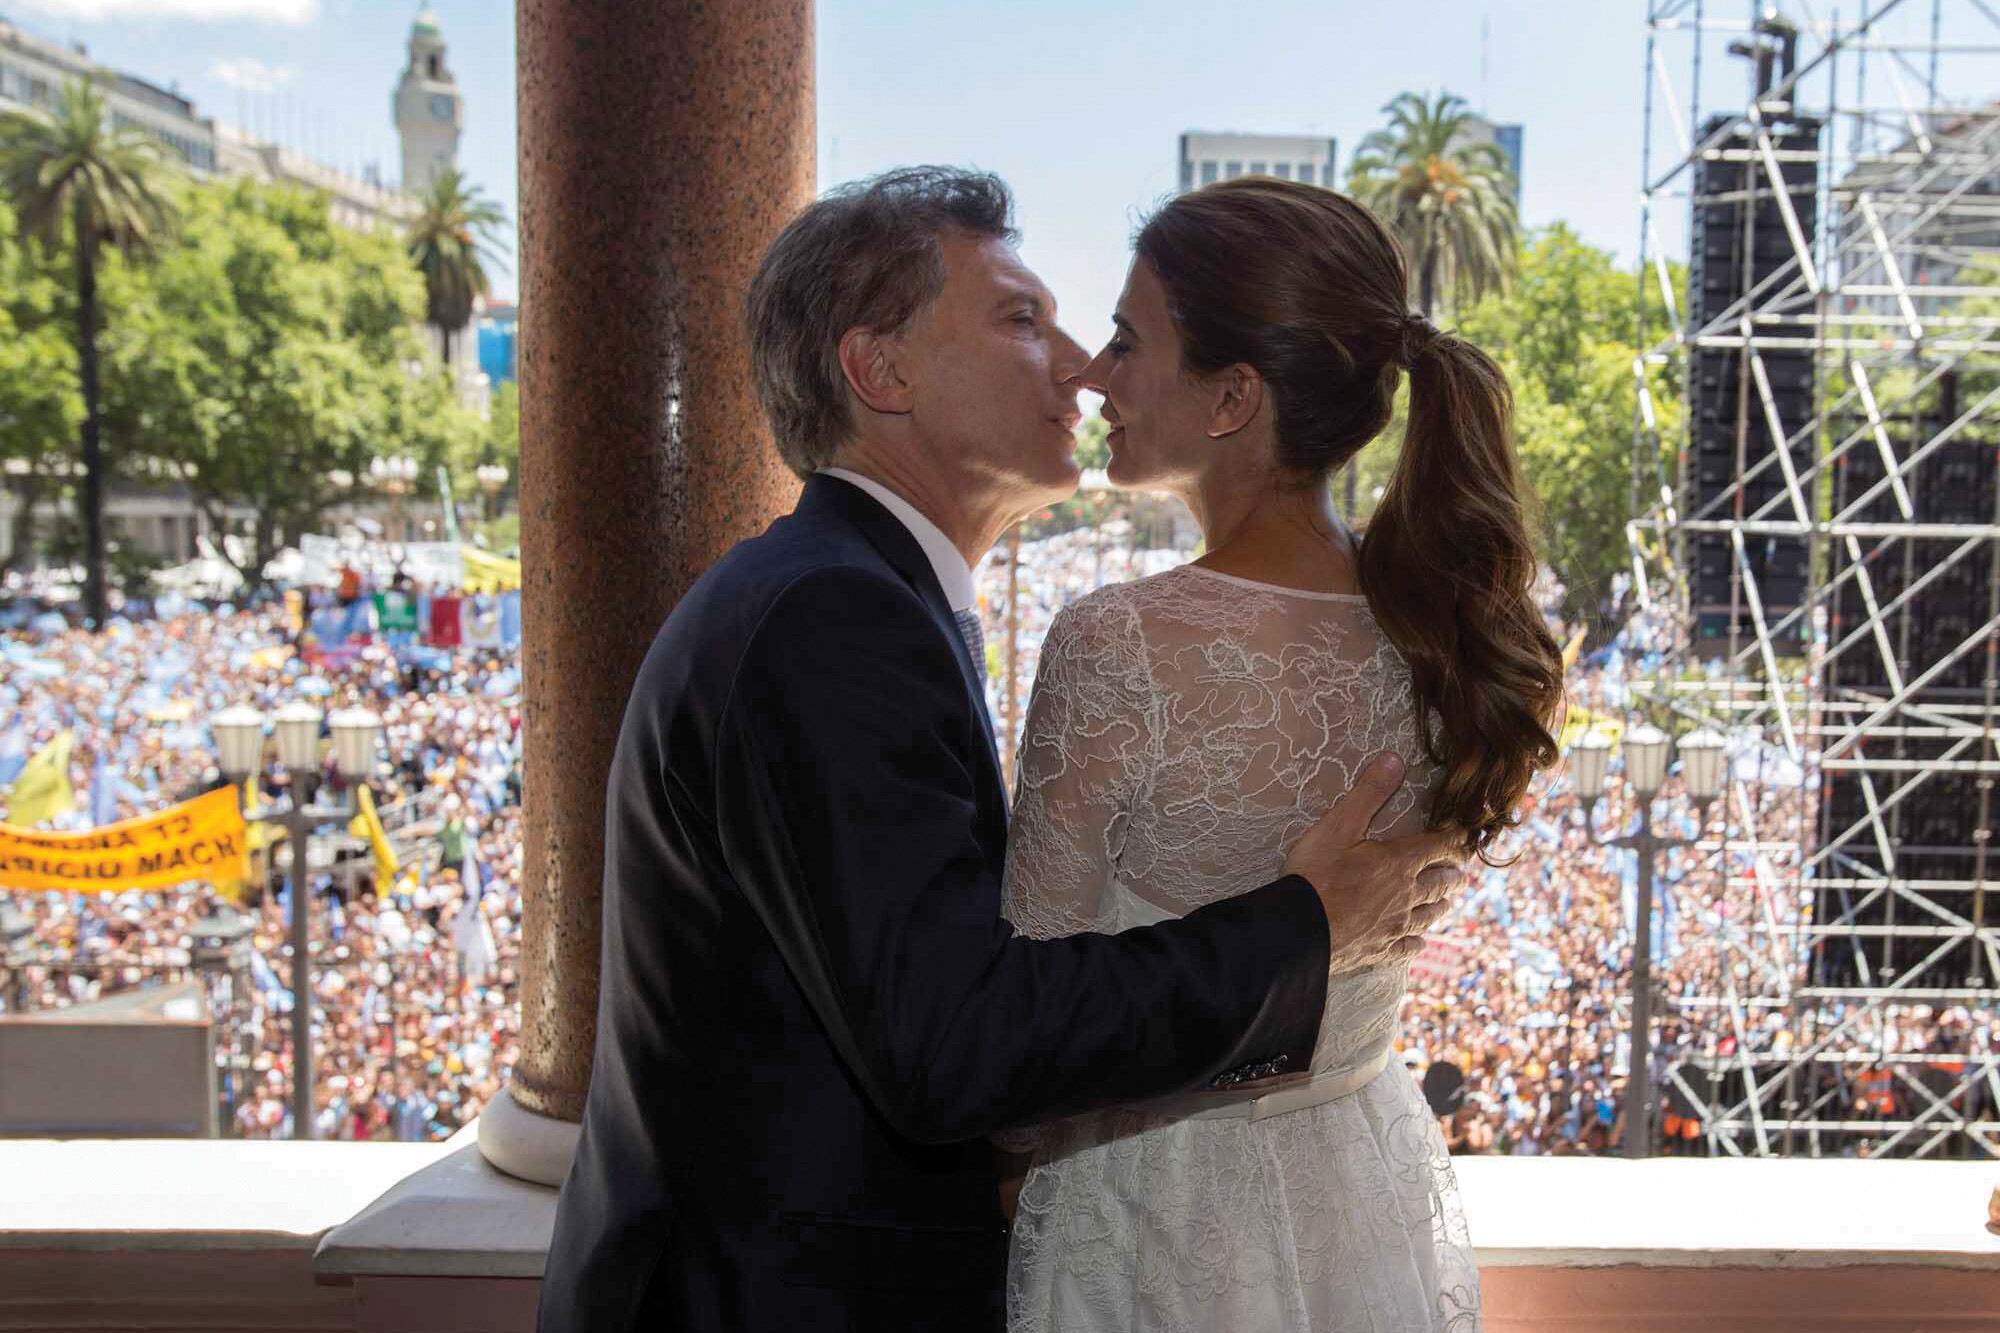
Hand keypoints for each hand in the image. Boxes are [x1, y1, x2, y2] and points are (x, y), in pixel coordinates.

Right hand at [1281, 751, 1466, 972]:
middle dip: (1452, 873)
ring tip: (1446, 901)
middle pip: (1440, 883)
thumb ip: (1368, 792)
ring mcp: (1394, 926)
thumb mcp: (1338, 825)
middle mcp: (1406, 895)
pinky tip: (1419, 943)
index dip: (1455, 839)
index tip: (1465, 836)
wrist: (1299, 930)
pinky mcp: (1379, 950)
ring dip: (1440, 905)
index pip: (1439, 846)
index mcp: (1399, 862)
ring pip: (1429, 915)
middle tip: (1459, 870)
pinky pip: (1407, 947)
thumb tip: (1394, 759)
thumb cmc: (1315, 875)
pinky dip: (1417, 942)